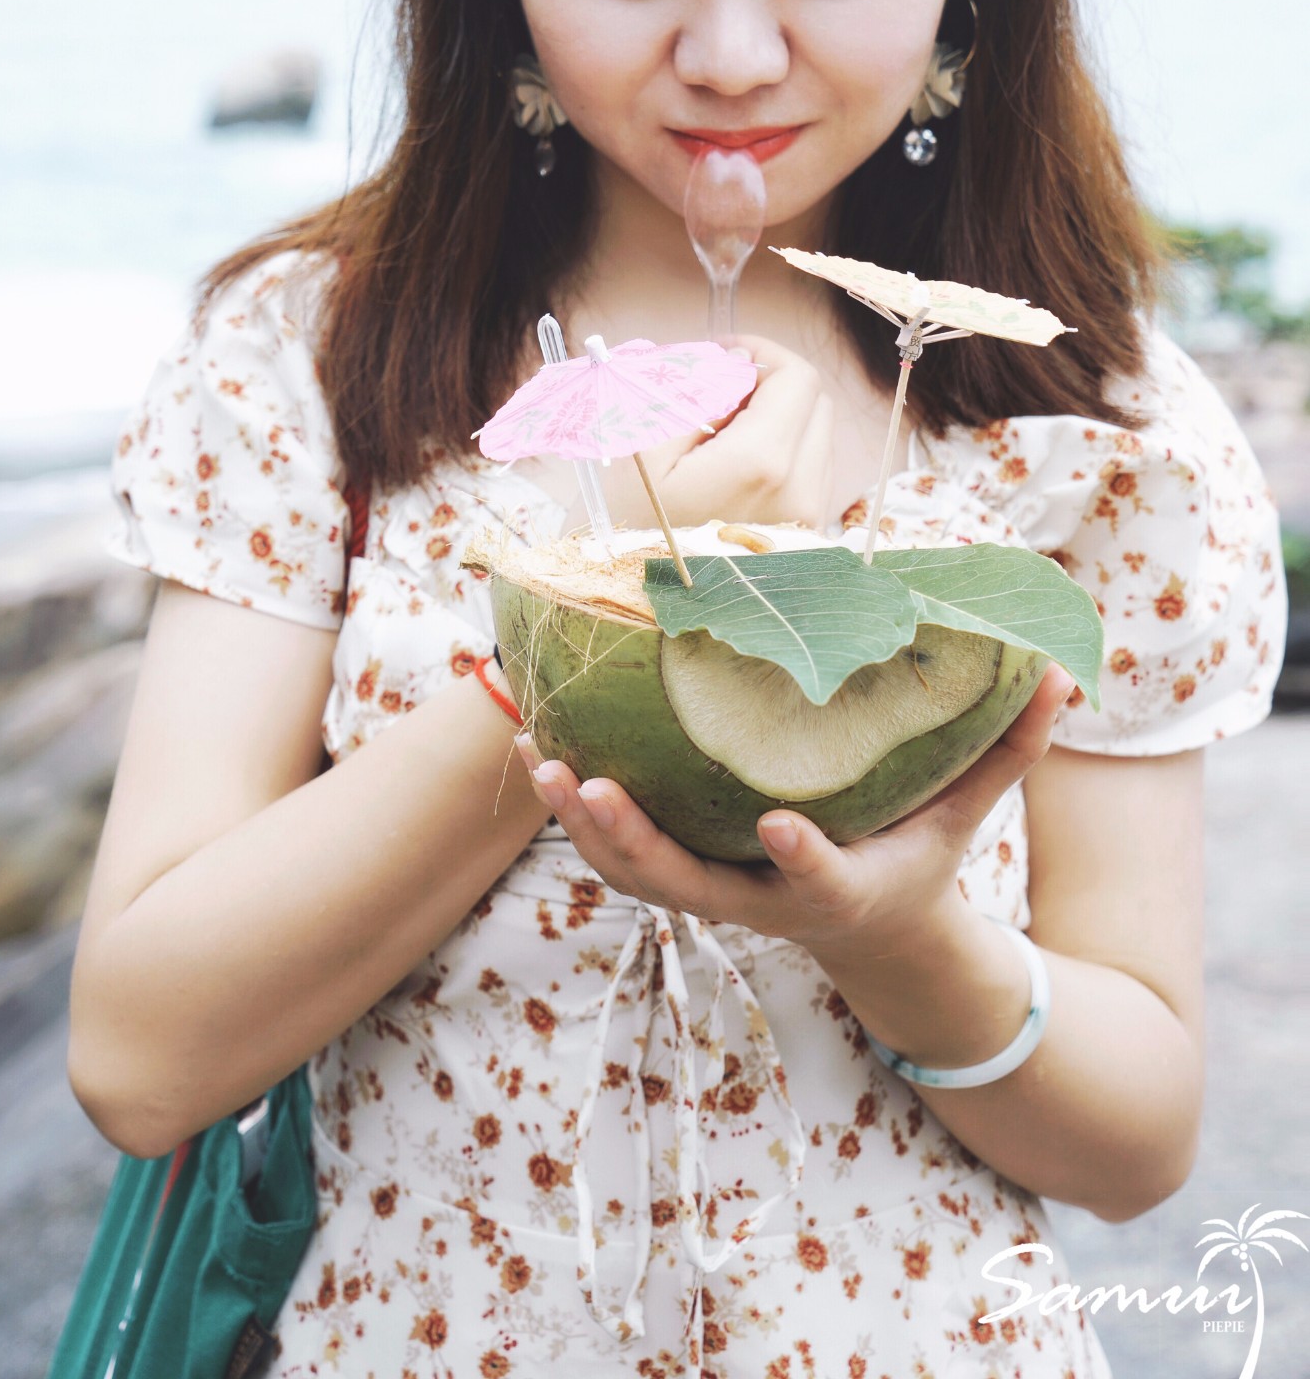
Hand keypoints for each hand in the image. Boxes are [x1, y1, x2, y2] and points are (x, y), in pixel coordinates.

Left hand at [516, 664, 1073, 955]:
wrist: (873, 934)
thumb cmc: (920, 856)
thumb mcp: (967, 811)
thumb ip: (1009, 747)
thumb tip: (1065, 673)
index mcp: (843, 884)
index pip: (823, 878)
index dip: (803, 862)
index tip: (781, 828)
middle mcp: (767, 899)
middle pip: (689, 887)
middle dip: (636, 842)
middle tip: (593, 784)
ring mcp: (717, 891)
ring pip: (635, 875)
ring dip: (584, 824)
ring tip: (543, 756)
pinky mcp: (684, 874)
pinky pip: (618, 853)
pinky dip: (577, 810)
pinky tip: (540, 749)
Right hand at [608, 334, 834, 529]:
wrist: (646, 605)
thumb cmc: (635, 528)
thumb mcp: (645, 449)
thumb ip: (693, 391)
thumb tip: (732, 359)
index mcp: (761, 461)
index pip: (795, 377)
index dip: (760, 352)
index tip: (722, 353)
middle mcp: (800, 487)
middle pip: (814, 399)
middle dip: (769, 380)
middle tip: (718, 386)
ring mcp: (809, 514)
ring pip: (817, 431)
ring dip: (779, 413)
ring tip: (723, 426)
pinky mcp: (808, 532)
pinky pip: (812, 466)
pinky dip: (784, 447)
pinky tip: (738, 462)